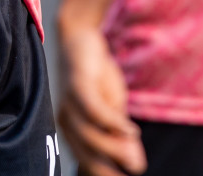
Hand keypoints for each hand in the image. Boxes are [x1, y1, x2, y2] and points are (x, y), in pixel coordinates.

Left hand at [58, 21, 145, 175]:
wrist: (83, 39)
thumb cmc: (97, 79)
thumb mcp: (114, 110)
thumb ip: (121, 137)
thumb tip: (136, 166)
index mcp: (73, 131)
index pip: (86, 160)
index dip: (104, 173)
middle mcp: (66, 120)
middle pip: (86, 152)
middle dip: (108, 167)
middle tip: (132, 172)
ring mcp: (69, 103)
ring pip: (89, 133)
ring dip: (113, 148)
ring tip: (134, 158)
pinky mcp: (78, 84)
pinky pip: (94, 110)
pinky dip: (114, 123)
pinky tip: (132, 131)